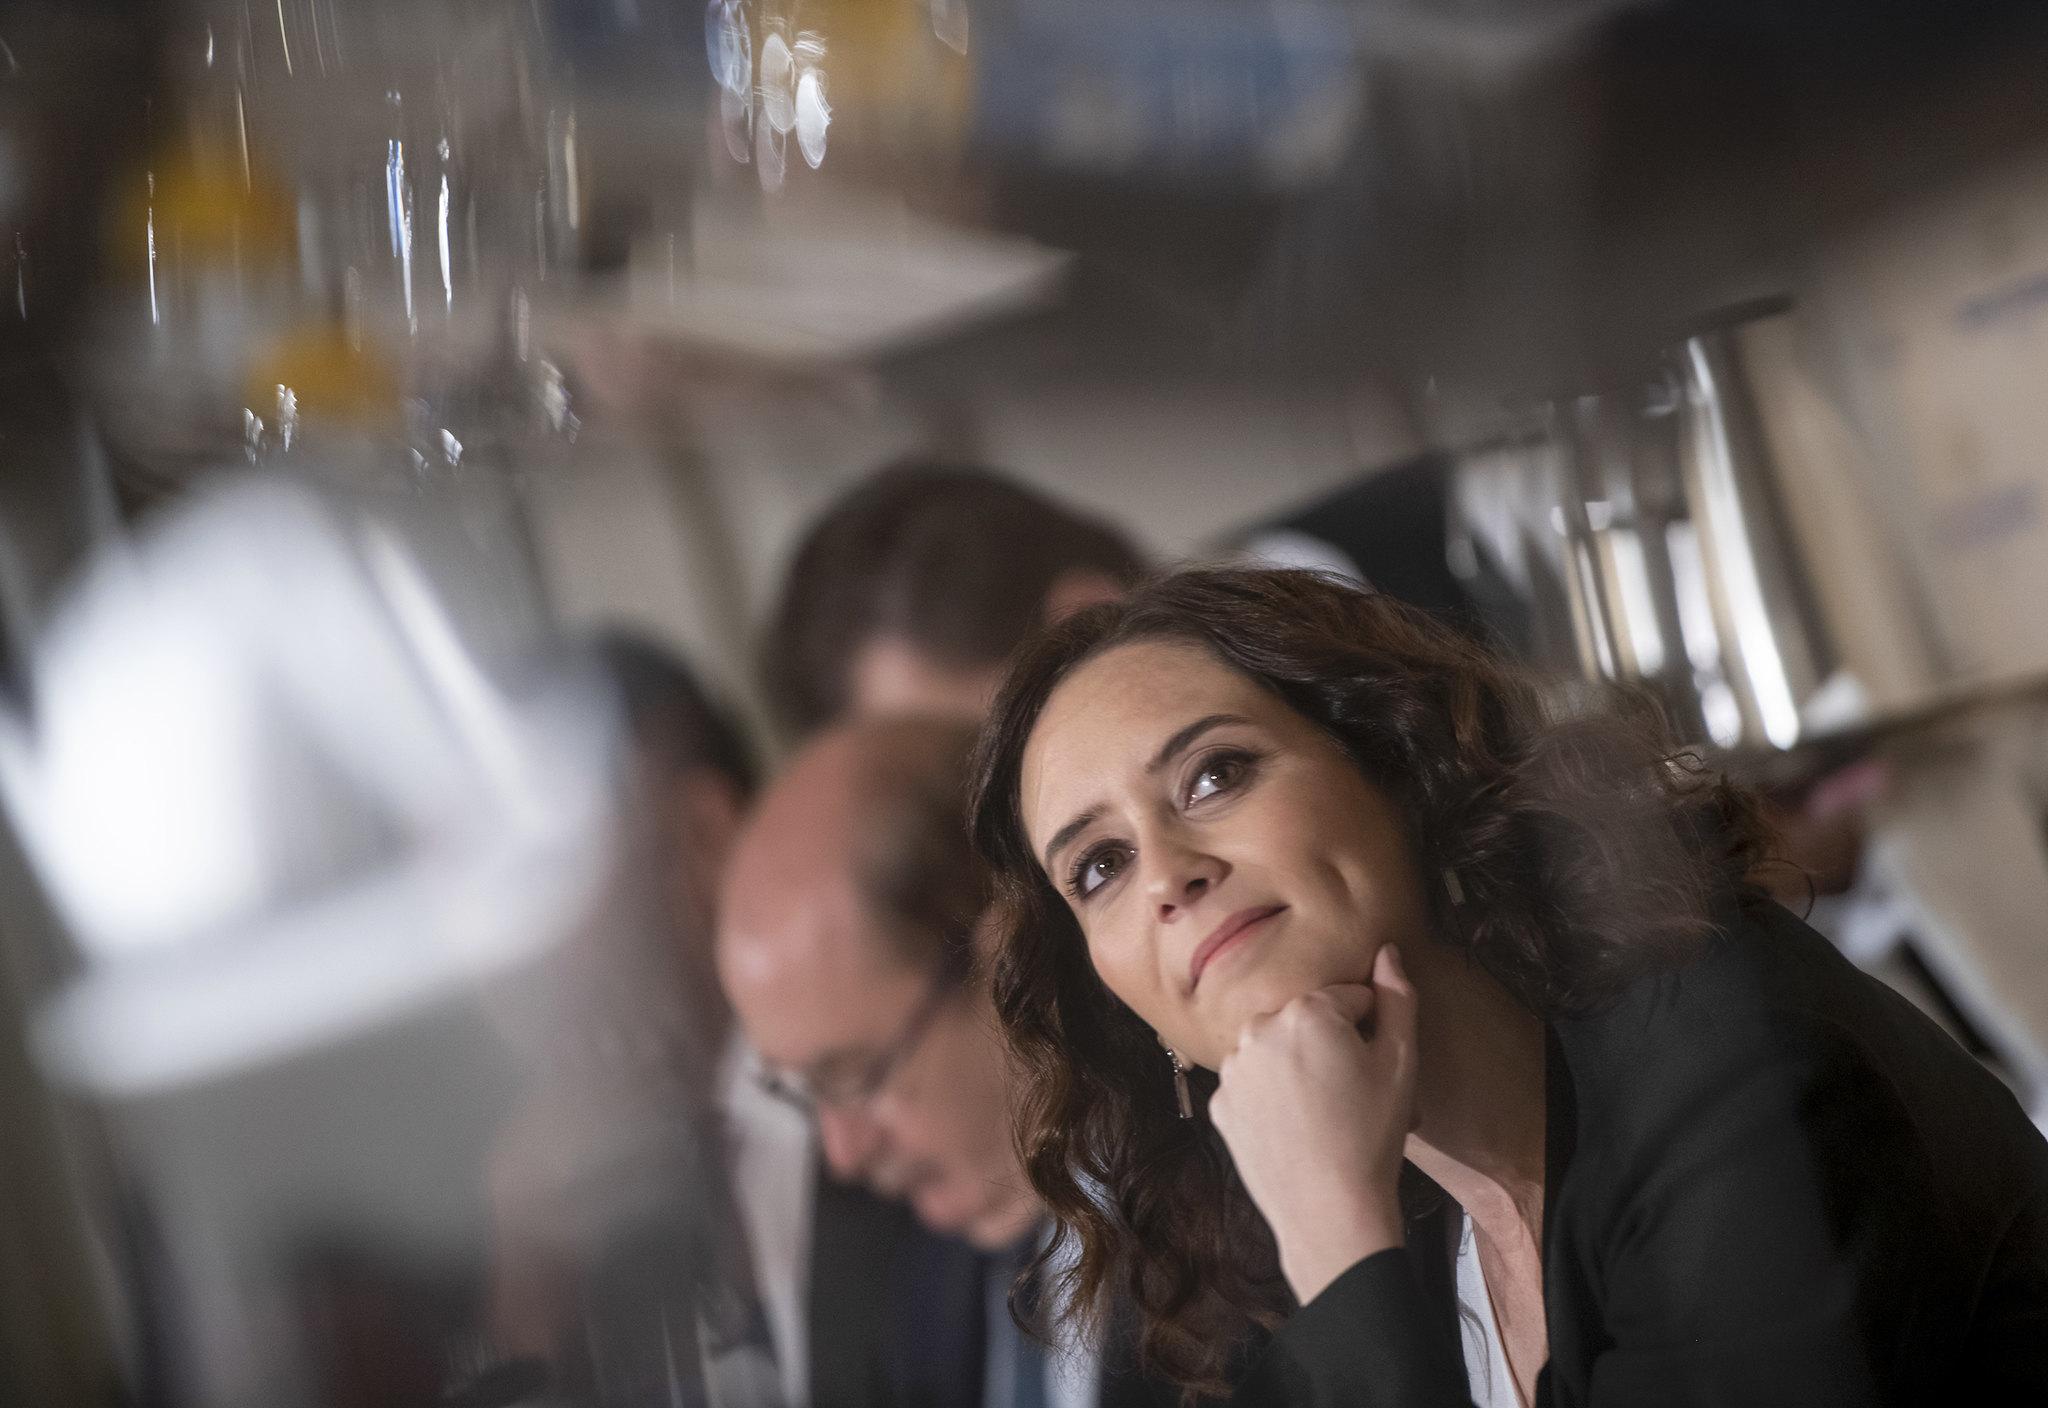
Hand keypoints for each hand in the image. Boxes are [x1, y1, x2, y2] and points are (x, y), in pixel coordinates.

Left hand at [1209, 943, 1418, 1303]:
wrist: (1329, 1211)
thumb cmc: (1372, 1136)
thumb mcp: (1401, 1062)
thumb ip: (1397, 997)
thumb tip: (1387, 952)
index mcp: (1306, 1011)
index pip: (1350, 999)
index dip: (1371, 1031)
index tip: (1376, 1068)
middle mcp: (1259, 1029)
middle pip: (1308, 1021)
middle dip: (1331, 1044)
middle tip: (1353, 1094)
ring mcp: (1233, 1068)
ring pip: (1277, 1050)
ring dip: (1298, 1067)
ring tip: (1325, 1114)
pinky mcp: (1220, 1104)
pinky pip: (1253, 1084)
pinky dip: (1271, 1097)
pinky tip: (1296, 1128)